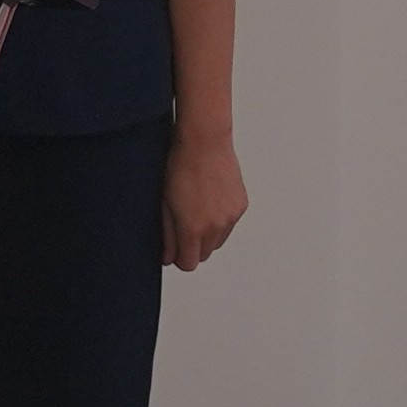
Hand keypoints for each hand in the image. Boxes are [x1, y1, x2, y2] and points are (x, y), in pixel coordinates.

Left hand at [164, 134, 247, 272]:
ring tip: (198, 209)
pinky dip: (220, 220)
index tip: (174, 247)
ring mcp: (231, 216)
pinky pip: (229, 224)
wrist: (204, 142)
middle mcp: (216, 227)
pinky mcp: (241, 205)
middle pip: (205, 255)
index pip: (189, 264)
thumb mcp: (165, 205)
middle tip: (183, 223)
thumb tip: (169, 257)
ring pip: (218, 241)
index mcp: (194, 229)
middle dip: (193, 246)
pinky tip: (210, 200)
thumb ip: (168, 236)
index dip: (179, 257)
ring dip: (208, 234)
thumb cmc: (180, 168)